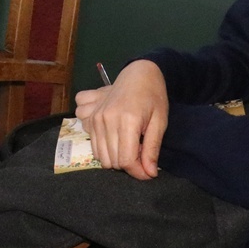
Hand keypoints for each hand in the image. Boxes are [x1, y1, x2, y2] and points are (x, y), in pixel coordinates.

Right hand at [74, 60, 168, 179]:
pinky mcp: (89, 117)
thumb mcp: (160, 122)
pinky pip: (92, 145)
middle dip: (129, 163)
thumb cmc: (153, 97)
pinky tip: (116, 137)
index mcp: (127, 120)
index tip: (148, 170)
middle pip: (113, 161)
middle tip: (140, 150)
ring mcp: (95, 118)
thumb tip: (149, 174)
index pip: (126, 160)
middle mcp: (106, 119)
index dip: (138, 171)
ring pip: (101, 156)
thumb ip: (152, 149)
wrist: (139, 74)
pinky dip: (104, 148)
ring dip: (116, 156)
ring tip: (129, 143)